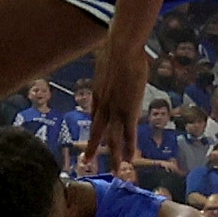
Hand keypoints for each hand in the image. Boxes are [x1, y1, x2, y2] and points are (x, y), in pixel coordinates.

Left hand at [86, 28, 150, 173]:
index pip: (95, 114)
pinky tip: (130, 159)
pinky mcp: (128, 110)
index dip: (95, 127)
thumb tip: (115, 58)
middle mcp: (103, 104)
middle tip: (87, 162)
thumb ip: (110, 65)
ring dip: (114, 155)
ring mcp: (115, 109)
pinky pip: (128, 133)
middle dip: (93, 147)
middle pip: (97, 131)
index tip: (94, 136)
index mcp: (98, 92)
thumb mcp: (108, 59)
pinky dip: (129, 147)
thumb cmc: (117, 47)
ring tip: (114, 170)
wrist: (121, 48)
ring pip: (113, 137)